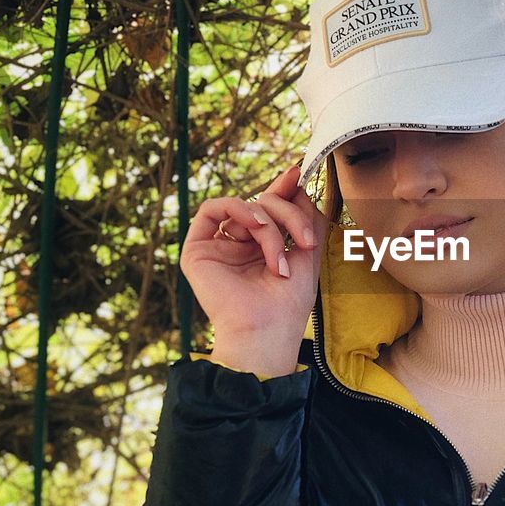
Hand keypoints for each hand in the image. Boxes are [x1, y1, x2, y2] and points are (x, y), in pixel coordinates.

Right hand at [182, 163, 329, 340]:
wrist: (267, 330)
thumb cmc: (289, 302)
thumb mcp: (308, 251)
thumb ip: (304, 214)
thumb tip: (293, 177)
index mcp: (261, 248)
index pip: (271, 208)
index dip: (284, 189)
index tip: (298, 175)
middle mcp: (238, 245)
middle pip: (262, 204)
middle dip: (288, 216)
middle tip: (305, 241)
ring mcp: (217, 247)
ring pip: (244, 207)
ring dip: (270, 225)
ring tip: (281, 255)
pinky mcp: (197, 250)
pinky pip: (212, 208)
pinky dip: (239, 209)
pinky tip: (257, 226)